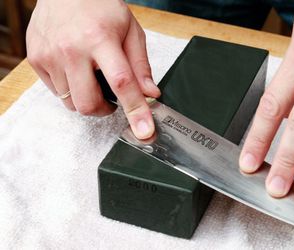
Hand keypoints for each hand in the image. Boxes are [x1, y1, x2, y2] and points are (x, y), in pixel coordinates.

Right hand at [26, 0, 159, 138]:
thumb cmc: (100, 7)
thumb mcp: (130, 30)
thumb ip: (140, 65)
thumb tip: (150, 94)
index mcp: (100, 39)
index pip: (122, 83)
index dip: (135, 110)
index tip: (144, 132)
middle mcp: (71, 50)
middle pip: (89, 104)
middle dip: (104, 110)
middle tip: (111, 98)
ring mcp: (50, 56)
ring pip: (71, 103)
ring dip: (86, 99)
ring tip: (91, 76)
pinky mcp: (36, 60)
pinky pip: (56, 92)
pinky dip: (70, 89)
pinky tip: (75, 70)